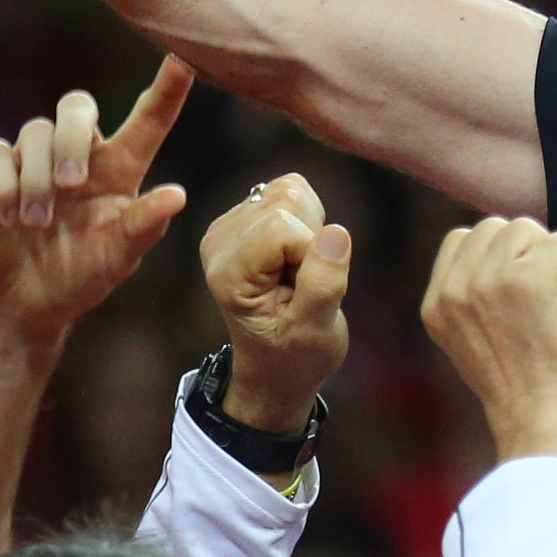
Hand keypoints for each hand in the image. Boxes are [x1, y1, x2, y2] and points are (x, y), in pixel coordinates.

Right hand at [0, 60, 194, 352]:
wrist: (16, 307)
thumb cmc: (76, 280)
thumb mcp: (115, 258)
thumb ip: (143, 226)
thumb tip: (178, 194)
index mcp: (118, 171)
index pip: (147, 121)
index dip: (166, 90)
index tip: (185, 59)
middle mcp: (77, 155)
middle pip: (78, 106)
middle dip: (74, 137)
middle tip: (72, 185)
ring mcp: (31, 158)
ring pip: (36, 131)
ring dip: (37, 179)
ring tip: (36, 224)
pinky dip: (8, 185)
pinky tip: (10, 219)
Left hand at [201, 175, 354, 433]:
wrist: (275, 366)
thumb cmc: (295, 356)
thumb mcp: (315, 330)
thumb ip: (323, 283)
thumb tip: (336, 231)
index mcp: (229, 272)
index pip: (283, 229)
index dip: (313, 254)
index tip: (309, 290)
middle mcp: (219, 242)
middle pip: (286, 201)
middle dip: (312, 238)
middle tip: (304, 281)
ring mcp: (228, 227)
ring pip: (290, 190)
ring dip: (311, 228)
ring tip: (300, 271)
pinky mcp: (243, 218)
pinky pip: (290, 190)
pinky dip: (306, 219)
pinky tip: (296, 255)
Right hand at [422, 217, 556, 463]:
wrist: (548, 421)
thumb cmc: (529, 389)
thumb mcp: (477, 340)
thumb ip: (476, 296)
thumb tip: (506, 251)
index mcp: (437, 304)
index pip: (462, 240)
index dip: (499, 258)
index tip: (518, 300)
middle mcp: (457, 288)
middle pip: (495, 227)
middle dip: (526, 255)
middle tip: (542, 304)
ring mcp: (492, 278)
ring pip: (528, 228)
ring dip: (554, 261)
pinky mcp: (533, 275)